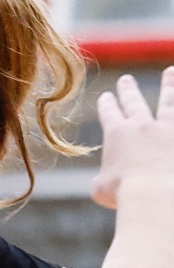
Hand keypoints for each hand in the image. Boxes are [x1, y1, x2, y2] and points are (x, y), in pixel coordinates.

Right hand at [90, 68, 173, 208]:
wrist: (156, 195)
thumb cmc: (125, 194)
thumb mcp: (102, 189)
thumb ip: (102, 180)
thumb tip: (103, 183)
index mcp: (117, 134)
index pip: (109, 113)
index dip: (107, 104)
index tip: (106, 96)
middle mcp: (142, 126)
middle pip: (135, 102)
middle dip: (129, 90)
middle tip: (127, 80)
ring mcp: (168, 129)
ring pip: (169, 101)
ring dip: (170, 85)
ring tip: (170, 73)